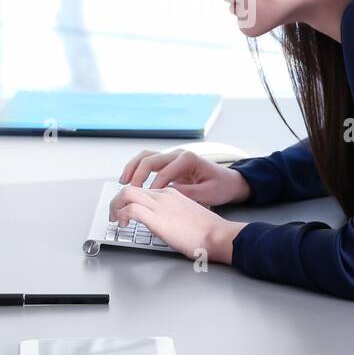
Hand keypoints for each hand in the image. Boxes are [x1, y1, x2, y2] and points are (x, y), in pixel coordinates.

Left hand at [110, 186, 245, 264]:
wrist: (218, 235)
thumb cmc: (208, 231)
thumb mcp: (187, 217)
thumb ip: (174, 215)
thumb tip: (165, 225)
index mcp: (172, 194)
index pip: (143, 190)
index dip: (130, 199)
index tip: (126, 210)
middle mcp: (164, 195)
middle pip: (131, 187)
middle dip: (117, 200)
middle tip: (115, 214)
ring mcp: (160, 205)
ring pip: (127, 193)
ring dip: (115, 206)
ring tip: (115, 219)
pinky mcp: (157, 218)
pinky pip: (130, 209)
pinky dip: (121, 215)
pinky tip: (123, 224)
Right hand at [117, 149, 250, 206]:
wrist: (230, 182)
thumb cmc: (221, 187)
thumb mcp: (207, 194)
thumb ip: (186, 194)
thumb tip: (165, 196)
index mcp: (188, 159)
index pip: (164, 172)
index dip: (153, 187)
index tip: (146, 200)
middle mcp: (179, 154)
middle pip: (150, 159)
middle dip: (137, 175)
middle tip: (129, 191)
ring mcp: (173, 157)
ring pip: (146, 156)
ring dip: (133, 168)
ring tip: (123, 182)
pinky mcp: (170, 164)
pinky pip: (149, 162)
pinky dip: (137, 169)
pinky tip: (130, 180)